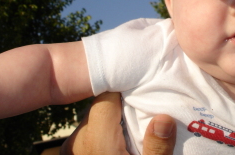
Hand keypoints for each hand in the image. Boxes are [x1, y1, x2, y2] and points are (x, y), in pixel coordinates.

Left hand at [60, 92, 175, 154]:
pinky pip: (88, 133)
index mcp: (97, 144)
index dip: (125, 90)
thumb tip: (164, 119)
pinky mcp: (70, 154)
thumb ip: (157, 149)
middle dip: (120, 106)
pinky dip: (102, 132)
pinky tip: (118, 140)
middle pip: (99, 107)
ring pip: (93, 119)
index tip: (143, 87)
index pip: (106, 99)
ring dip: (111, 120)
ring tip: (132, 125)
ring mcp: (70, 150)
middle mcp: (78, 143)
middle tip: (144, 107)